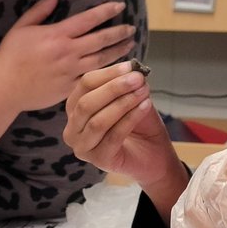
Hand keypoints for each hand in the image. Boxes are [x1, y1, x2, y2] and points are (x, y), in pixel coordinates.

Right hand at [0, 0, 135, 111]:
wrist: (3, 88)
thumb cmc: (10, 56)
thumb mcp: (21, 27)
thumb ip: (41, 9)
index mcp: (56, 34)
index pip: (88, 19)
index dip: (107, 11)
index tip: (120, 6)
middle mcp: (67, 52)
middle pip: (101, 40)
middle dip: (119, 33)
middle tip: (131, 28)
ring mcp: (70, 71)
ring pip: (102, 60)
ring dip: (119, 52)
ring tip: (130, 45)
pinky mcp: (70, 88)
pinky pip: (93, 79)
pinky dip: (108, 74)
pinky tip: (118, 69)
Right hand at [64, 61, 178, 186]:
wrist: (154, 155)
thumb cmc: (139, 126)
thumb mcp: (131, 99)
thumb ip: (126, 85)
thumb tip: (131, 68)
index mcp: (75, 108)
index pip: (84, 85)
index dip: (108, 74)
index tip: (131, 67)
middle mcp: (72, 129)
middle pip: (86, 103)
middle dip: (114, 88)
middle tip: (138, 79)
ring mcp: (83, 147)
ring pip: (98, 121)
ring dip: (123, 103)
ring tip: (143, 92)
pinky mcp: (98, 160)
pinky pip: (113, 136)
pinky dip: (130, 119)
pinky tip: (145, 107)